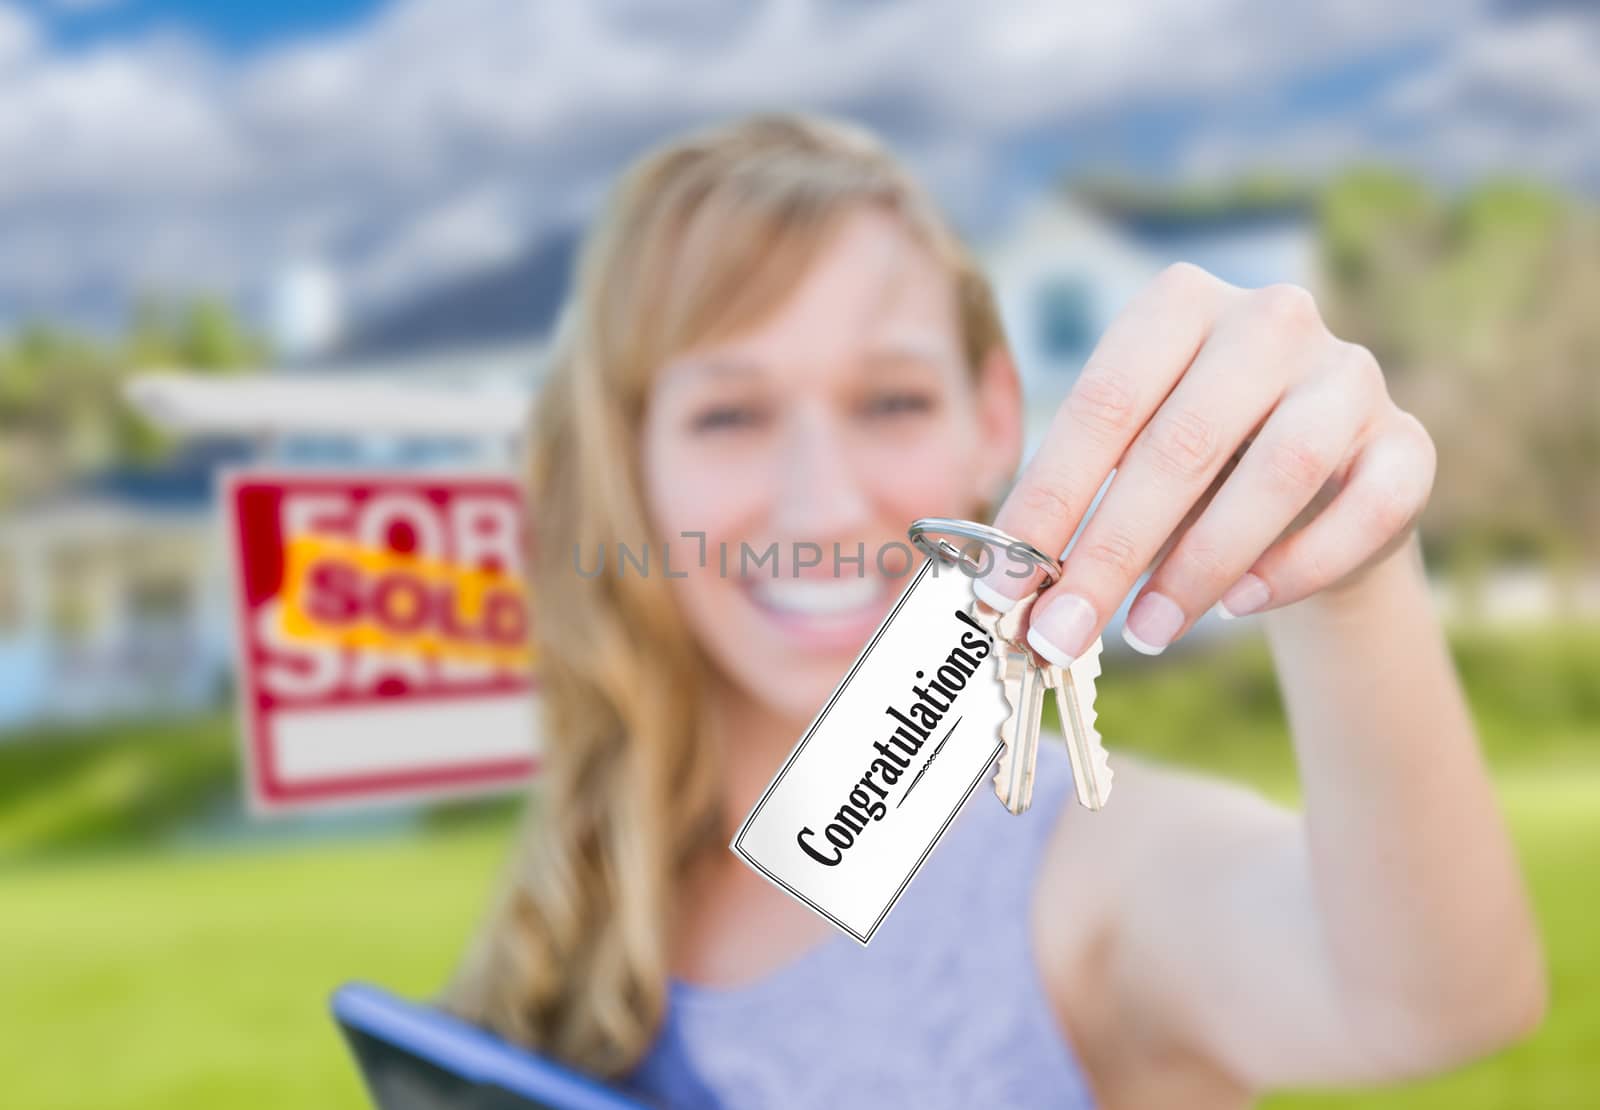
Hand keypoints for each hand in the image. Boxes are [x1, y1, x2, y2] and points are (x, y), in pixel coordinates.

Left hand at [976, 263, 1435, 661]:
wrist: (1310, 493)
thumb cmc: (1192, 472)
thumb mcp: (1125, 466)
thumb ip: (1078, 509)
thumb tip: (1011, 590)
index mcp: (1178, 304)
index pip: (1102, 404)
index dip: (1049, 500)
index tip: (1003, 585)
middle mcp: (1270, 319)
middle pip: (1182, 443)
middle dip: (1110, 552)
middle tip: (1062, 630)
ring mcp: (1348, 374)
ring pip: (1279, 471)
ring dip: (1200, 566)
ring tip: (1145, 631)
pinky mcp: (1407, 442)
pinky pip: (1364, 508)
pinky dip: (1299, 565)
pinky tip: (1243, 605)